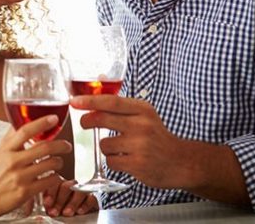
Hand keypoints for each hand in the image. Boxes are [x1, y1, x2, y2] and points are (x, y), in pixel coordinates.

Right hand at [0, 115, 72, 220]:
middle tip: (66, 145)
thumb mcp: (1, 151)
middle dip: (61, 145)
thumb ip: (12, 136)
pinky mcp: (26, 192)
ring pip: (50, 163)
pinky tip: (54, 176)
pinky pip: (50, 181)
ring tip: (59, 162)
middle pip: (44, 147)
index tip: (54, 118)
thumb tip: (21, 118)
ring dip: (60, 161)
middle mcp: (13, 161)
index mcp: (7, 148)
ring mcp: (20, 177)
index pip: (25, 130)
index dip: (41, 123)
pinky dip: (56, 177)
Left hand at [42, 177, 97, 216]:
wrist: (80, 214)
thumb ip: (50, 205)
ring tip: (67, 213)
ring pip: (79, 191)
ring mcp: (82, 191)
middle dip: (59, 200)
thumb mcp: (54, 207)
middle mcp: (71, 186)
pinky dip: (85, 205)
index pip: (54, 183)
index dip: (50, 193)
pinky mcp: (93, 198)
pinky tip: (79, 211)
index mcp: (59, 185)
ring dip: (72, 203)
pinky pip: (91, 198)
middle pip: (66, 186)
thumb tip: (46, 209)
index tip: (47, 203)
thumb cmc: (63, 209)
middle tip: (55, 212)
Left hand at [71, 95, 192, 189]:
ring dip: (106, 147)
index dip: (89, 101)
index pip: (111, 102)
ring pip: (104, 144)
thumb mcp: (144, 115)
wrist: (181, 162)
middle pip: (102, 119)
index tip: (74, 101)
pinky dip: (113, 161)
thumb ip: (121, 107)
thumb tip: (95, 90)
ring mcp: (140, 145)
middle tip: (84, 122)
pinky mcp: (138, 164)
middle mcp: (142, 125)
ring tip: (120, 148)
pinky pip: (110, 161)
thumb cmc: (157, 137)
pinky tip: (126, 160)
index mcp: (143, 110)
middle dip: (88, 121)